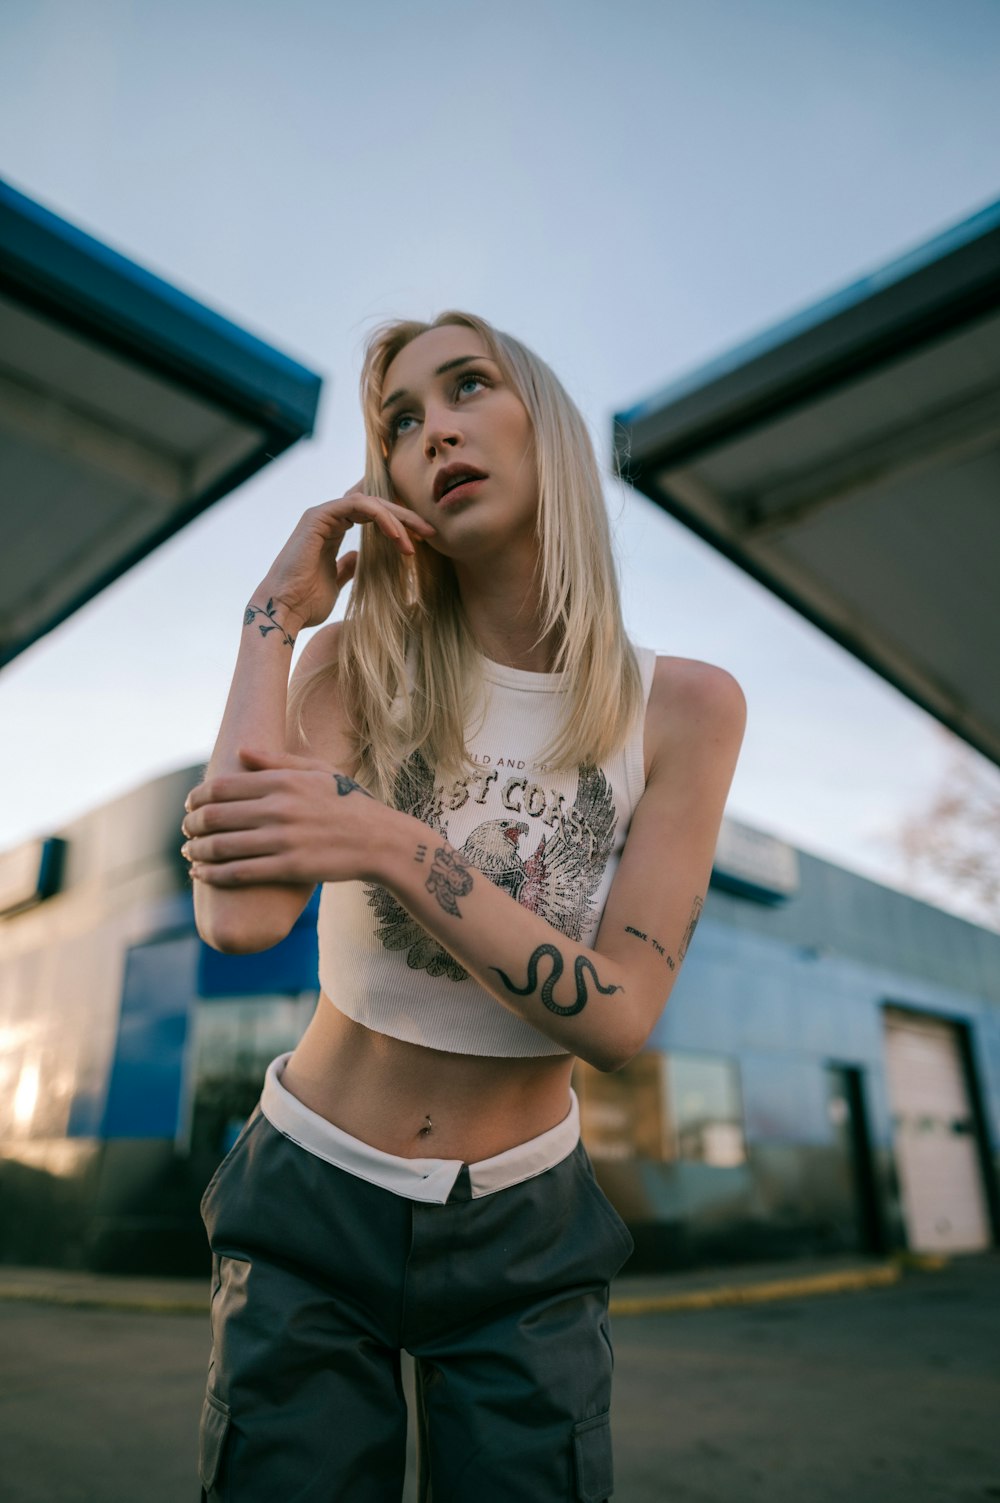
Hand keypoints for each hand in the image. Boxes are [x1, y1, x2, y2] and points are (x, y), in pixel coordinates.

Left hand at [181, 748, 387, 886]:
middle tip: (186, 830)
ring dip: (197, 851)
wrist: (380, 840)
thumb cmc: (347, 802)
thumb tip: (239, 751)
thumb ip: (276, 760)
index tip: (190, 804)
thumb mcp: (316, 770)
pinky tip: (201, 875)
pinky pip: (240, 873)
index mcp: (283, 781)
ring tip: (190, 853)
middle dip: (192, 824)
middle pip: (216, 816)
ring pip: (223, 846)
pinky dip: (214, 875)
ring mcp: (284, 840)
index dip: (197, 797)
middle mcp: (280, 809)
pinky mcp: (290, 868)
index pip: (222, 786)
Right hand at [253, 484, 435, 633]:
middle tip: (430, 532)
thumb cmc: (306, 603)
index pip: (373, 515)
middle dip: (406, 517)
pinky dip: (381, 517)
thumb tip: (360, 558)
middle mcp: (327, 518)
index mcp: (332, 530)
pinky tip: (397, 535)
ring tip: (416, 539)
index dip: (399, 523)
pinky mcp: (318, 517)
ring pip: (370, 502)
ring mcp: (322, 515)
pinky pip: (358, 505)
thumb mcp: (336, 582)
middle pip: (376, 506)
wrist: (284, 611)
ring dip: (398, 518)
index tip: (422, 540)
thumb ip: (348, 566)